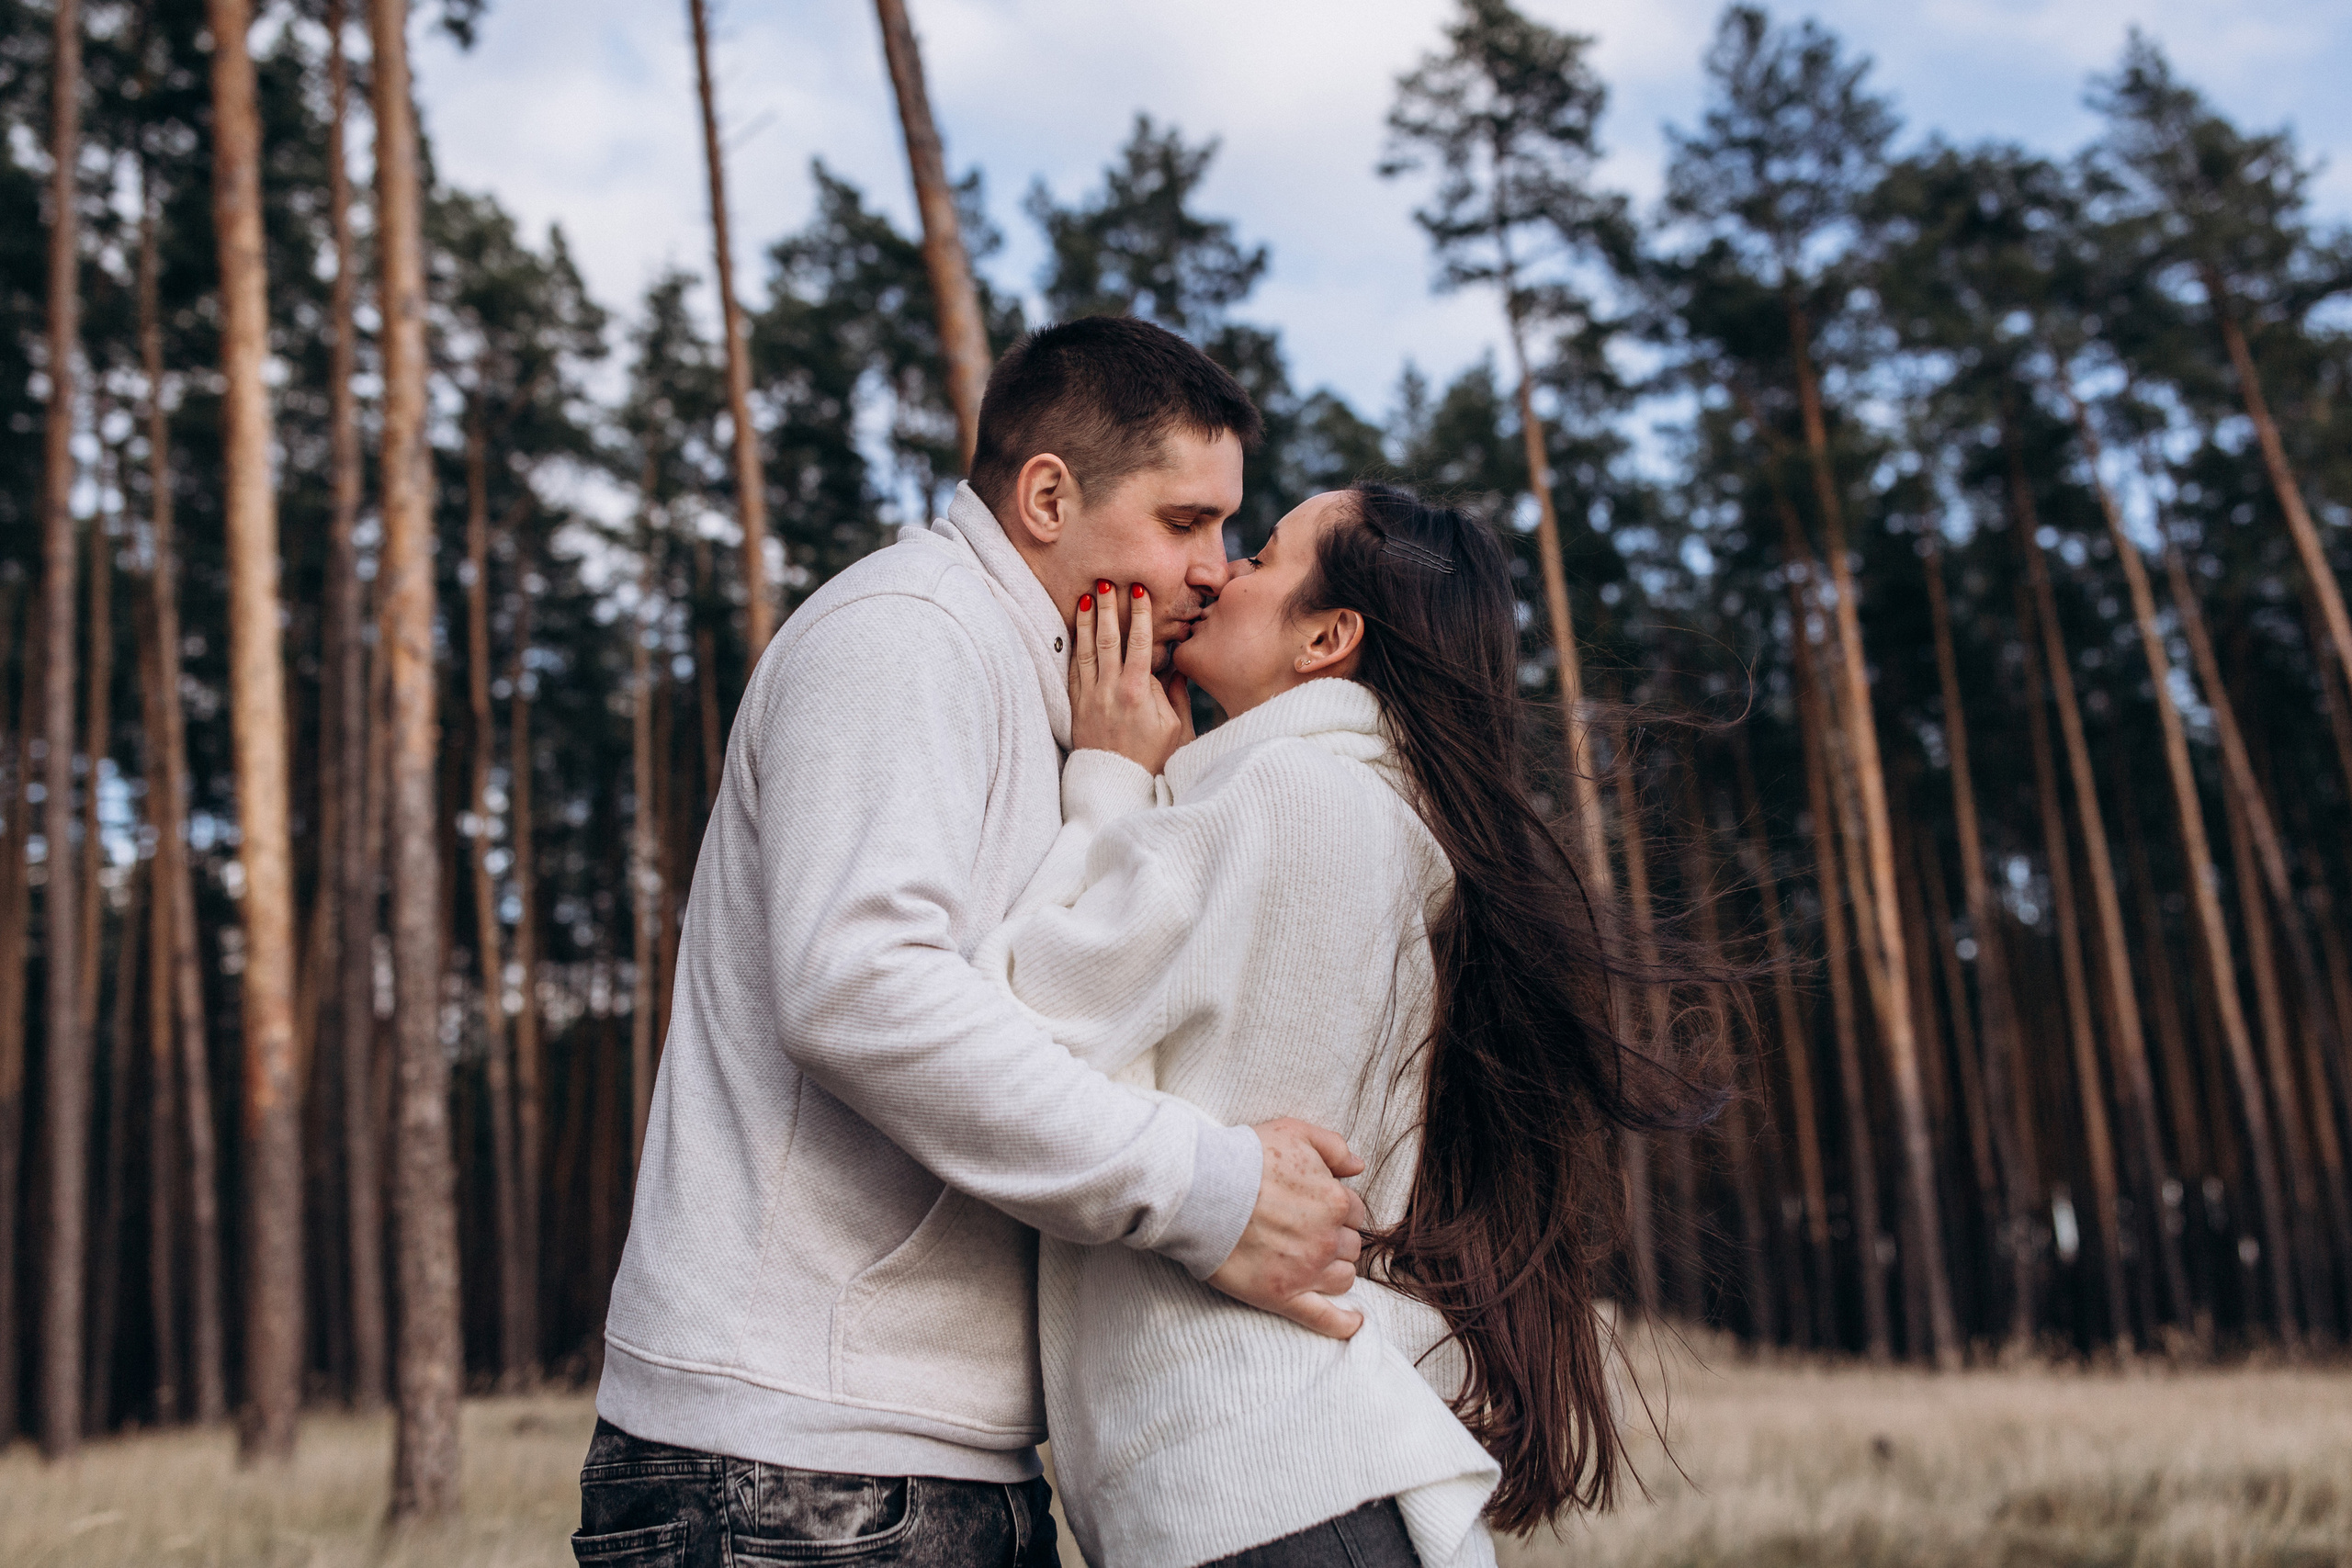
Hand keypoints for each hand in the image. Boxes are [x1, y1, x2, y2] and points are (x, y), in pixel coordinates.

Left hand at [1070, 582, 1193, 774]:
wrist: (1114, 784)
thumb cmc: (1151, 758)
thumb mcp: (1175, 728)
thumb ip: (1173, 694)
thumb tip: (1173, 665)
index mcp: (1138, 692)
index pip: (1138, 643)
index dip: (1138, 615)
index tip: (1138, 592)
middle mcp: (1111, 690)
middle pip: (1108, 639)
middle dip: (1107, 607)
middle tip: (1105, 581)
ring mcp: (1090, 696)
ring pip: (1086, 650)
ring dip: (1086, 620)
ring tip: (1086, 596)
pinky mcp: (1076, 706)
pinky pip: (1074, 669)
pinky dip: (1074, 646)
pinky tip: (1075, 629)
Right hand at [1206, 1119, 1372, 1339]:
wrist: (1201, 1191)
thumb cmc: (1245, 1158)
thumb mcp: (1293, 1131)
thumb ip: (1333, 1146)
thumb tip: (1358, 1166)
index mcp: (1335, 1201)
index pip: (1354, 1211)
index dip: (1337, 1208)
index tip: (1314, 1206)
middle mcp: (1327, 1238)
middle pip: (1350, 1245)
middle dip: (1335, 1237)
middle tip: (1305, 1229)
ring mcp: (1307, 1271)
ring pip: (1343, 1277)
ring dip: (1334, 1268)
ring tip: (1311, 1261)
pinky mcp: (1283, 1296)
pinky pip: (1324, 1318)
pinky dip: (1343, 1323)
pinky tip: (1354, 1322)